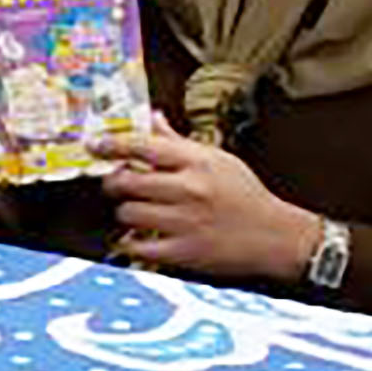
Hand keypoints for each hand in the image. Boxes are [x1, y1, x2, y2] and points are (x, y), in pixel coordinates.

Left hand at [97, 125, 318, 281]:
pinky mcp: (184, 252)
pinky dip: (132, 242)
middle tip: (118, 184)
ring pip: (128, 213)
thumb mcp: (218, 159)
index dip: (112, 144)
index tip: (95, 145)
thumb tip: (153, 118)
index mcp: (198, 162)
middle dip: (115, 183)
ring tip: (140, 211)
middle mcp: (189, 190)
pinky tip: (140, 237)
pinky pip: (137, 246)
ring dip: (127, 212)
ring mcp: (185, 222)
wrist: (276, 237)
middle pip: (126, 181)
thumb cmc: (246, 196)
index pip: (143, 146)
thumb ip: (179, 141)